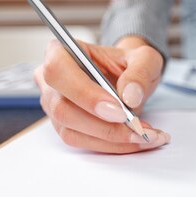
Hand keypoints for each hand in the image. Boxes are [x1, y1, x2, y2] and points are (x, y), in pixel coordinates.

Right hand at [34, 36, 169, 153]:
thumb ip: (141, 71)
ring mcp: (54, 105)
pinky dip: (111, 145)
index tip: (119, 110)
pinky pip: (82, 142)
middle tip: (137, 129)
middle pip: (62, 108)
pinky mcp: (64, 126)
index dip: (85, 94)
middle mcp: (50, 80)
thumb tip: (130, 96)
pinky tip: (135, 139)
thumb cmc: (129, 63)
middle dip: (103, 124)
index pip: (59, 71)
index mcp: (61, 51)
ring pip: (71, 130)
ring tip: (143, 135)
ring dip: (111, 138)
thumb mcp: (144, 58)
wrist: (128, 78)